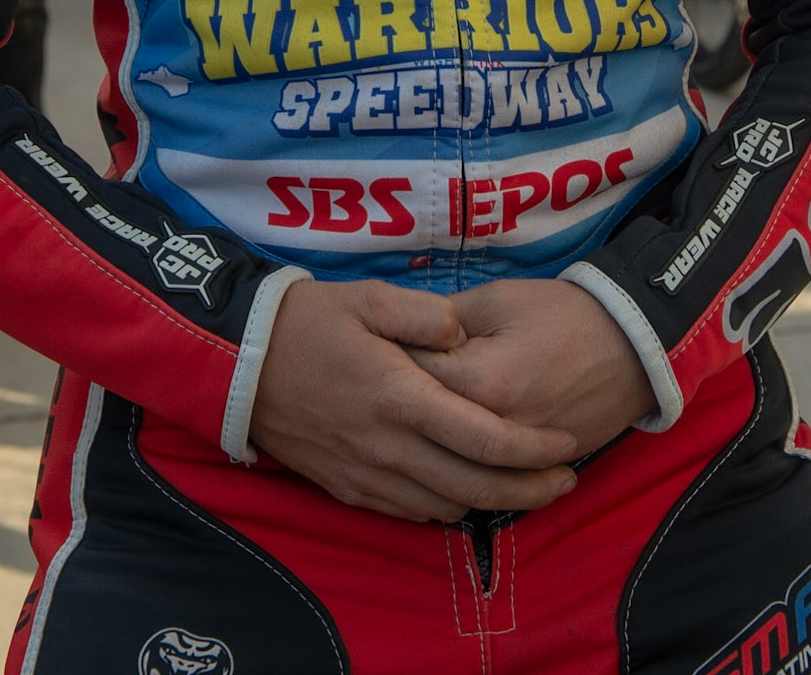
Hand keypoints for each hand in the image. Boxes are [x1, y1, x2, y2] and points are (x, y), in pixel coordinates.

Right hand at [249, 279, 577, 522]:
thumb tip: (464, 334)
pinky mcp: (350, 490)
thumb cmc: (311, 322)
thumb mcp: (369, 297)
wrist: (243, 363)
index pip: (485, 440)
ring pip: (447, 508)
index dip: (533, 450)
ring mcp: (368, 476)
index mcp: (401, 397)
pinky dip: (448, 506)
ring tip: (524, 481)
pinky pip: (412, 513)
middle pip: (476, 487)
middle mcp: (389, 448)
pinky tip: (464, 485)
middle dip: (530, 489)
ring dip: (491, 501)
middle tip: (566, 479)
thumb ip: (426, 315)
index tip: (566, 445)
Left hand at [409, 280, 654, 459]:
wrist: (632, 343)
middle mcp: (493, 430)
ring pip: (455, 467)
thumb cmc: (562, 313)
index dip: (389, 364)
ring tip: (411, 427)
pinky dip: (465, 471)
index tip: (376, 353)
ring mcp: (517, 458)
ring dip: (430, 448)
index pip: (411, 380)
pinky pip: (489, 480)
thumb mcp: (497, 299)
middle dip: (405, 410)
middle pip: (427, 430)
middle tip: (389, 390)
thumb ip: (444, 320)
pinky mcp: (537, 470)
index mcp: (479, 382)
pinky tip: (444, 457)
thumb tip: (404, 336)